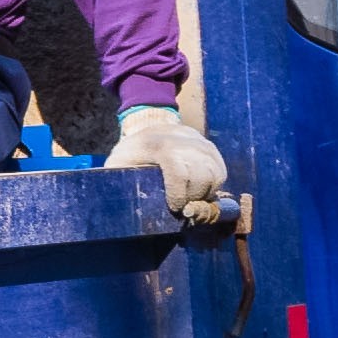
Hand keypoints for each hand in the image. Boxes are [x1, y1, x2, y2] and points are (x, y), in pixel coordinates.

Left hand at [109, 104, 231, 222]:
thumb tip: (128, 209)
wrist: (147, 129)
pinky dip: (212, 186)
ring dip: (205, 193)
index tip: (174, 208)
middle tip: (181, 206)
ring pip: (216, 176)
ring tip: (189, 198)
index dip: (179, 196)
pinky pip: (220, 172)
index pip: (179, 173)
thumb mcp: (117, 166)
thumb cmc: (130, 155)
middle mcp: (184, 140)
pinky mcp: (210, 147)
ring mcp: (200, 142)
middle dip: (193, 198)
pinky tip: (197, 190)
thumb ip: (122, 183)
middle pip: (202, 177)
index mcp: (158, 145)